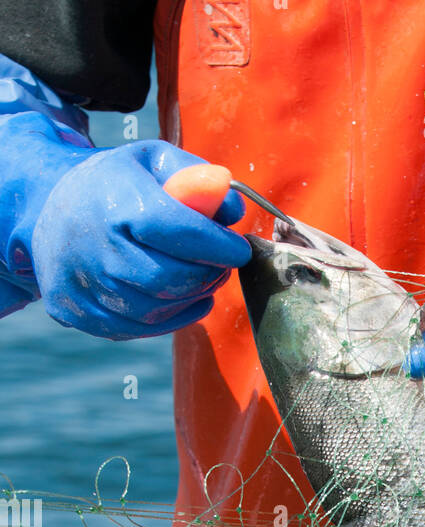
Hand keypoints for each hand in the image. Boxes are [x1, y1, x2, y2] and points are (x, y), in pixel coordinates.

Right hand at [29, 141, 250, 338]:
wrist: (46, 212)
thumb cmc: (112, 186)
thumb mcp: (150, 161)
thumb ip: (195, 177)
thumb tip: (235, 208)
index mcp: (114, 202)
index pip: (179, 231)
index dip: (218, 246)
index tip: (239, 249)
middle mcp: (95, 247)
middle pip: (171, 278)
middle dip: (208, 275)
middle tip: (224, 265)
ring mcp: (84, 286)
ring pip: (159, 308)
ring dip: (193, 296)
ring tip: (205, 277)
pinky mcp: (83, 315)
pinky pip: (143, 328)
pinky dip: (175, 317)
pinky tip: (188, 298)